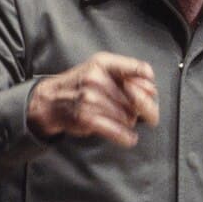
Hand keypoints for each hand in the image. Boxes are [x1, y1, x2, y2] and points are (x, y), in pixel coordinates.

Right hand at [27, 52, 158, 146]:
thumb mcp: (100, 67)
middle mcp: (97, 78)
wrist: (50, 100)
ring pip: (129, 116)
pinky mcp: (87, 118)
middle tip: (135, 112)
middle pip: (138, 99)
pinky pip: (117, 131)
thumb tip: (152, 89)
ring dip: (129, 122)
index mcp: (104, 63)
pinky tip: (129, 138)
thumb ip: (126, 72)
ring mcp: (91, 99)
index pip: (141, 70)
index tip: (148, 94)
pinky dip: (126, 137)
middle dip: (139, 109)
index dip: (149, 86)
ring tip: (118, 119)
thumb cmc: (80, 85)